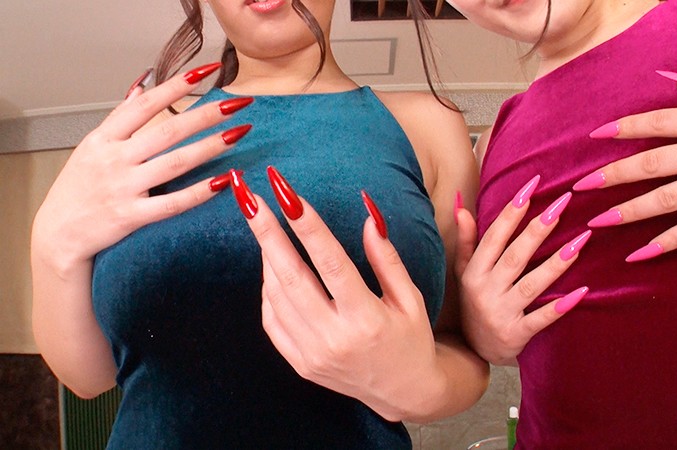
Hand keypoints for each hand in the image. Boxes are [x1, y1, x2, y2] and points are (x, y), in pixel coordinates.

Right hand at [32, 63, 252, 267]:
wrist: (58, 233)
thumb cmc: (78, 188)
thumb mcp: (91, 147)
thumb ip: (120, 118)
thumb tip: (143, 86)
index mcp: (104, 138)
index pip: (145, 105)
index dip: (177, 86)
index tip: (207, 71)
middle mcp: (114, 159)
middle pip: (167, 131)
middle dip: (205, 115)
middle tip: (237, 103)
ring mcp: (124, 188)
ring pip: (175, 163)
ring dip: (211, 147)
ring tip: (239, 134)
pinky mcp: (132, 216)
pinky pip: (173, 203)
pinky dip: (200, 192)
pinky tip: (225, 180)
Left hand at [233, 167, 444, 422]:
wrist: (404, 393)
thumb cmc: (412, 338)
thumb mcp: (409, 298)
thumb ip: (387, 258)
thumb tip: (368, 215)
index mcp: (367, 319)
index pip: (331, 262)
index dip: (308, 225)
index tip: (287, 193)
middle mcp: (335, 338)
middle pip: (291, 277)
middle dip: (267, 233)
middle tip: (248, 197)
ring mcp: (312, 354)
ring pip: (276, 296)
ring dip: (266, 256)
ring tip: (262, 222)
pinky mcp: (300, 364)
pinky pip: (272, 321)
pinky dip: (268, 289)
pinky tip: (272, 264)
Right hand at [455, 176, 589, 365]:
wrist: (474, 351)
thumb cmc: (474, 303)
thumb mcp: (464, 272)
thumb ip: (467, 240)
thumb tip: (462, 205)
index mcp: (474, 272)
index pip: (494, 236)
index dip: (512, 211)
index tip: (532, 186)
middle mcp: (485, 291)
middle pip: (515, 257)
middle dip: (538, 230)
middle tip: (562, 204)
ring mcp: (501, 313)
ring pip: (531, 285)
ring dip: (555, 264)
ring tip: (580, 241)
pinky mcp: (517, 335)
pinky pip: (541, 319)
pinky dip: (560, 307)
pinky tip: (581, 292)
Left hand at [578, 85, 676, 255]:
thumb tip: (675, 84)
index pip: (656, 122)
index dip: (623, 128)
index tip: (595, 136)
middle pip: (649, 163)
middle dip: (611, 175)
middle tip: (582, 186)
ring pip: (663, 199)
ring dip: (626, 212)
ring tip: (599, 222)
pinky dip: (665, 244)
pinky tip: (640, 255)